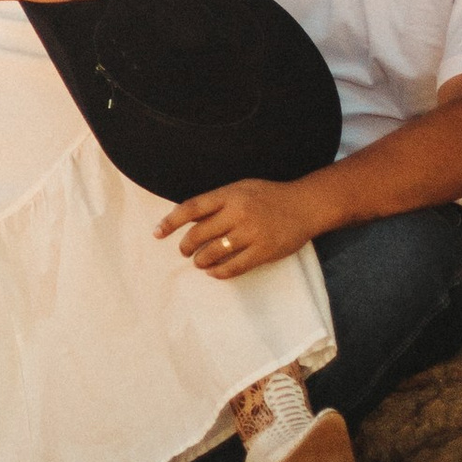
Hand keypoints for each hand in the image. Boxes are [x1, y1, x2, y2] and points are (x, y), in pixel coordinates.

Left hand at [155, 175, 319, 275]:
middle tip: (184, 251)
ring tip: (199, 262)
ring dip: (200, 261)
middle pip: (198, 234)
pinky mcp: (263, 251)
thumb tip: (187, 217)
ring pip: (213, 253)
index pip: (191, 208)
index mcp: (230, 194)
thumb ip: (217, 201)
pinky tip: (214, 272)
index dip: (171, 222)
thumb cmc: (269, 196)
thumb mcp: (241, 188)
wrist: (304, 206)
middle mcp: (238, 212)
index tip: (157, 233)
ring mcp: (251, 233)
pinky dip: (219, 272)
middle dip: (185, 246)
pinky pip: (234, 267)